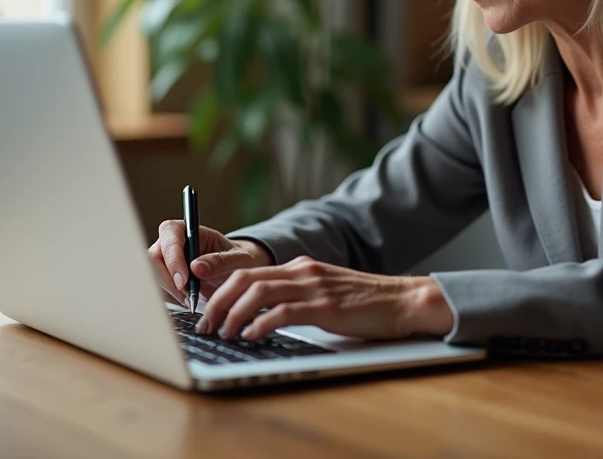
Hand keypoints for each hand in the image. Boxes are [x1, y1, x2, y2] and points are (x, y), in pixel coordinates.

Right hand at [148, 220, 271, 306]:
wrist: (234, 275)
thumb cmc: (236, 260)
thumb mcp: (238, 260)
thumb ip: (220, 262)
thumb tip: (196, 266)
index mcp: (188, 229)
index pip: (170, 234)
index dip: (173, 258)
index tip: (184, 281)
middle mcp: (170, 243)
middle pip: (154, 258)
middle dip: (169, 281)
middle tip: (188, 296)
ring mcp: (163, 260)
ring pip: (151, 276)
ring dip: (169, 292)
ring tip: (191, 299)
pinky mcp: (162, 278)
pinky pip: (156, 289)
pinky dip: (169, 299)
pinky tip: (186, 301)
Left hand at [195, 256, 454, 341]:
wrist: (401, 301)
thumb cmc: (363, 302)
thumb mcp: (324, 291)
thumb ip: (296, 294)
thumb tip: (261, 313)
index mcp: (299, 266)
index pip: (248, 268)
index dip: (220, 280)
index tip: (201, 294)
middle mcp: (302, 271)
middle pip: (246, 278)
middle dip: (218, 301)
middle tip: (205, 324)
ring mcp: (314, 287)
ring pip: (258, 293)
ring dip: (234, 314)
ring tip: (224, 332)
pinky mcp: (325, 307)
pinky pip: (283, 313)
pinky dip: (261, 324)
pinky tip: (251, 336)